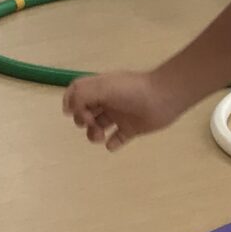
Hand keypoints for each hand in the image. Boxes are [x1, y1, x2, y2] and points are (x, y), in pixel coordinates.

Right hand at [63, 68, 183, 149]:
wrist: (163, 97)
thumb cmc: (131, 90)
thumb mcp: (102, 87)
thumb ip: (81, 96)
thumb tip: (67, 110)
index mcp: (100, 87)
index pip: (78, 92)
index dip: (70, 102)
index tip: (71, 113)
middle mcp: (108, 101)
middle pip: (85, 112)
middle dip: (81, 120)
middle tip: (90, 122)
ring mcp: (120, 115)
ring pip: (98, 127)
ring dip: (93, 134)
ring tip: (100, 136)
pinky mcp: (132, 129)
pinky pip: (117, 139)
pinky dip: (112, 144)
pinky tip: (113, 142)